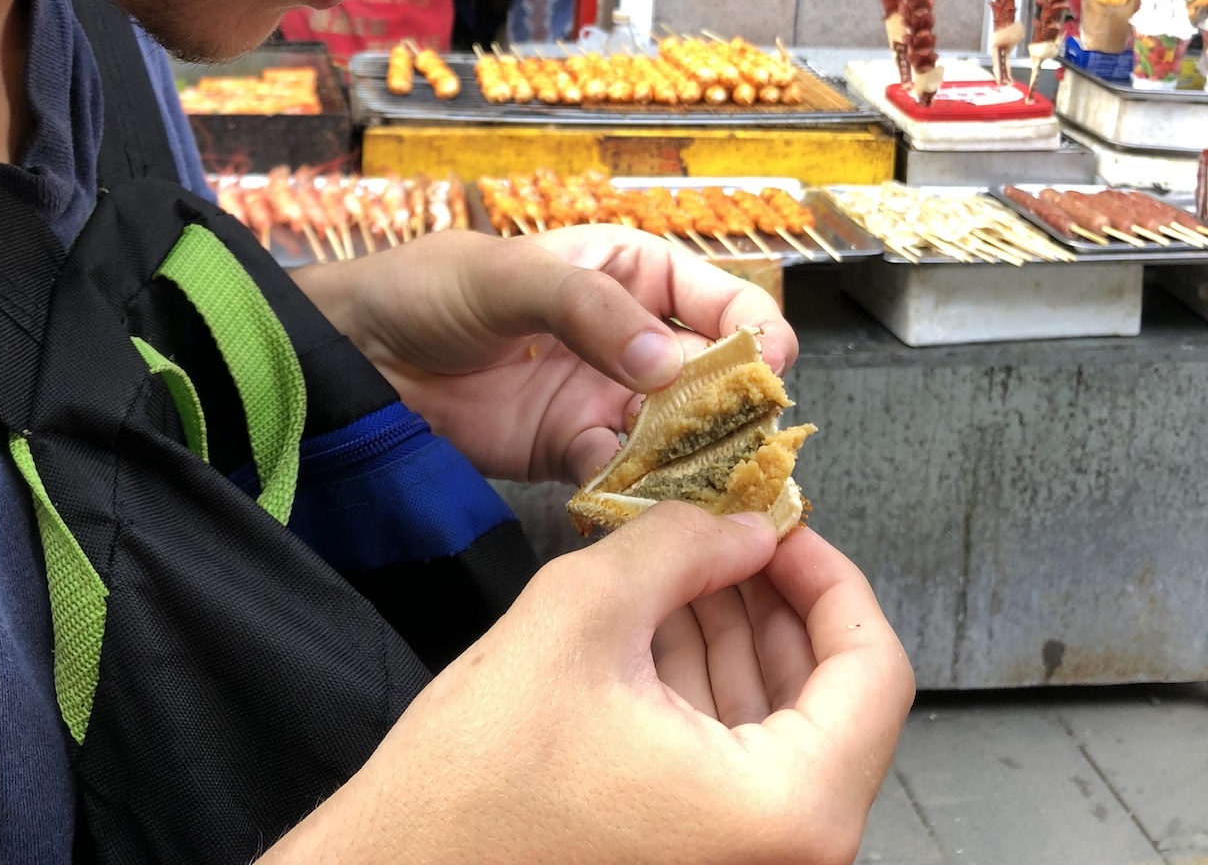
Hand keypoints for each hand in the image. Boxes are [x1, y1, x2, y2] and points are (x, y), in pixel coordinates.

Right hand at [263, 502, 913, 864]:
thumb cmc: (480, 780)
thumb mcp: (583, 615)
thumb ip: (680, 549)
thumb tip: (744, 525)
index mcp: (787, 809)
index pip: (874, 670)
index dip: (829, 576)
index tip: (779, 523)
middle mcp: (787, 852)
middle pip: (831, 697)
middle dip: (774, 596)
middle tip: (726, 525)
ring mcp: (741, 861)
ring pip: (780, 725)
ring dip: (737, 632)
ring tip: (683, 556)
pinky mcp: (694, 859)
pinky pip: (733, 760)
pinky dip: (706, 685)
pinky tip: (660, 617)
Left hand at [291, 226, 795, 482]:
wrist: (355, 355)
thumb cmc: (426, 288)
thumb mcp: (509, 277)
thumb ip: (589, 310)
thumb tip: (668, 361)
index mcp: (624, 271)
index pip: (713, 295)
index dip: (748, 328)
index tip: (764, 367)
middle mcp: (625, 335)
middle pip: (708, 373)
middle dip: (733, 407)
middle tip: (748, 446)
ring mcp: (600, 396)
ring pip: (676, 432)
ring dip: (695, 459)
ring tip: (708, 488)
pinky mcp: (567, 451)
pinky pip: (623, 477)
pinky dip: (640, 494)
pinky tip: (644, 507)